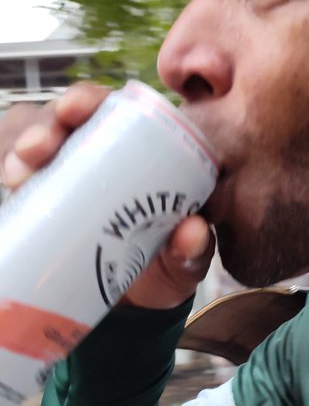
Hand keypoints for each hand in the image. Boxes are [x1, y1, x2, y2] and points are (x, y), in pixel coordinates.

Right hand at [0, 82, 213, 309]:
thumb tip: (192, 231)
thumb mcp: (185, 262)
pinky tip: (7, 187)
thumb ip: (193, 250)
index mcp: (142, 151)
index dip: (88, 100)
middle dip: (45, 124)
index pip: (112, 109)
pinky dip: (6, 170)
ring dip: (19, 148)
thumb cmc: (167, 268)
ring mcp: (64, 171)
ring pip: (31, 138)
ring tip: (16, 176)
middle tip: (36, 151)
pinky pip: (13, 171)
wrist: (134, 305)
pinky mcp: (38, 195)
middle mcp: (98, 151)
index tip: (73, 110)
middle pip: (64, 119)